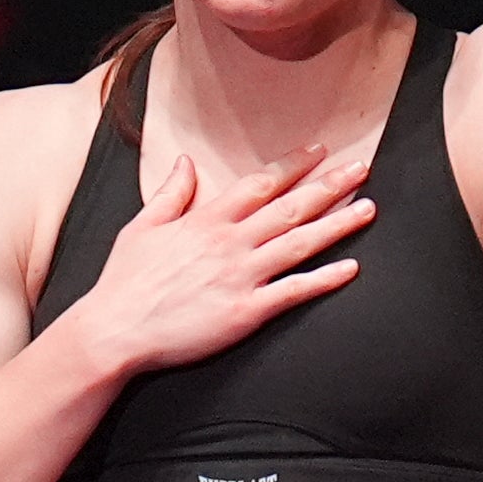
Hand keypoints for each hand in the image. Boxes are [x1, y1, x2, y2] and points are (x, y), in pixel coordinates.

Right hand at [67, 144, 371, 378]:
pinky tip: (350, 269)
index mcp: (206, 220)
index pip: (259, 184)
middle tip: (361, 169)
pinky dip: (323, 279)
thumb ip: (170, 193)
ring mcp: (240, 277)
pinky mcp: (244, 312)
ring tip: (368, 209)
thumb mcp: (141, 226)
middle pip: (290, 207)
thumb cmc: (124, 282)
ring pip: (299, 244)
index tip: (319, 151)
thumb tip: (185, 161)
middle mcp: (229, 243)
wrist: (114, 330)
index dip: (293, 165)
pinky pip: (293, 292)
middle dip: (330, 186)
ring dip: (337, 225)